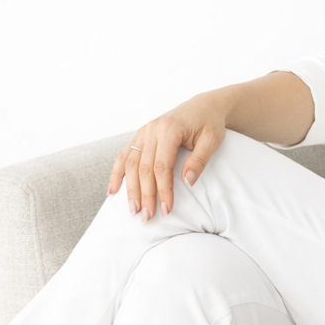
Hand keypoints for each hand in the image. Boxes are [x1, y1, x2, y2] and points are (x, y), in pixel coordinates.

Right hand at [108, 92, 228, 219]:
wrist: (203, 107)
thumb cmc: (209, 123)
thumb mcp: (212, 140)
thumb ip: (199, 160)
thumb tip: (187, 182)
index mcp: (170, 129)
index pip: (162, 166)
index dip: (163, 190)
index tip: (166, 209)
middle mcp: (152, 129)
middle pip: (144, 167)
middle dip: (145, 194)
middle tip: (147, 217)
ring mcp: (143, 132)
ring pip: (131, 163)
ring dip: (130, 188)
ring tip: (133, 210)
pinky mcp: (140, 136)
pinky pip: (124, 155)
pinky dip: (116, 173)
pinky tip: (113, 191)